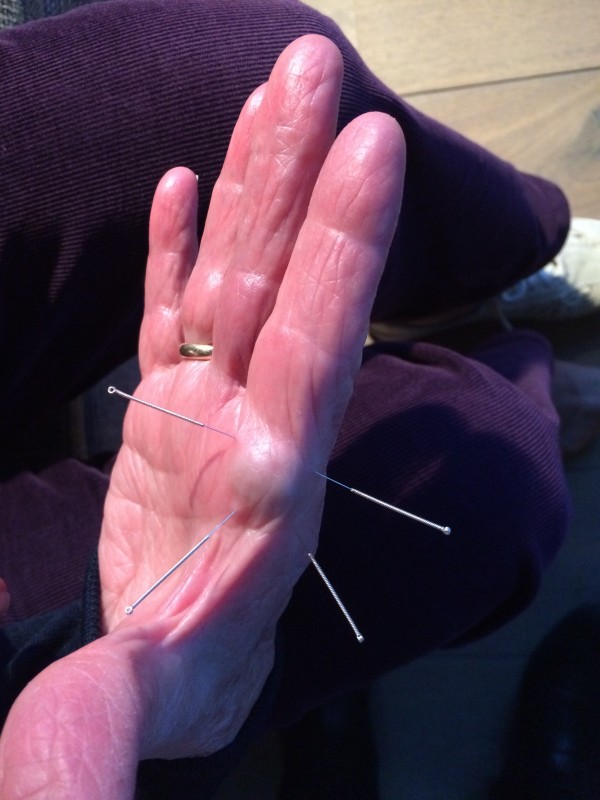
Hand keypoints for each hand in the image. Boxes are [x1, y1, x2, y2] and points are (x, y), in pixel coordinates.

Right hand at [0, 35, 404, 798]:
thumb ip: (102, 728)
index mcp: (266, 485)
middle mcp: (253, 425)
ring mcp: (211, 404)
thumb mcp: (138, 709)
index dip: (343, 255)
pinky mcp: (171, 404)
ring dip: (258, 184)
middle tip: (322, 67)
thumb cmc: (173, 691)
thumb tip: (52, 781)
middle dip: (304, 176)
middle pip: (286, 285)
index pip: (314, 351)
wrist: (167, 669)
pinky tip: (195, 179)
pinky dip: (186, 246)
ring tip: (278, 90)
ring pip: (242, 277)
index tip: (371, 151)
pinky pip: (182, 307)